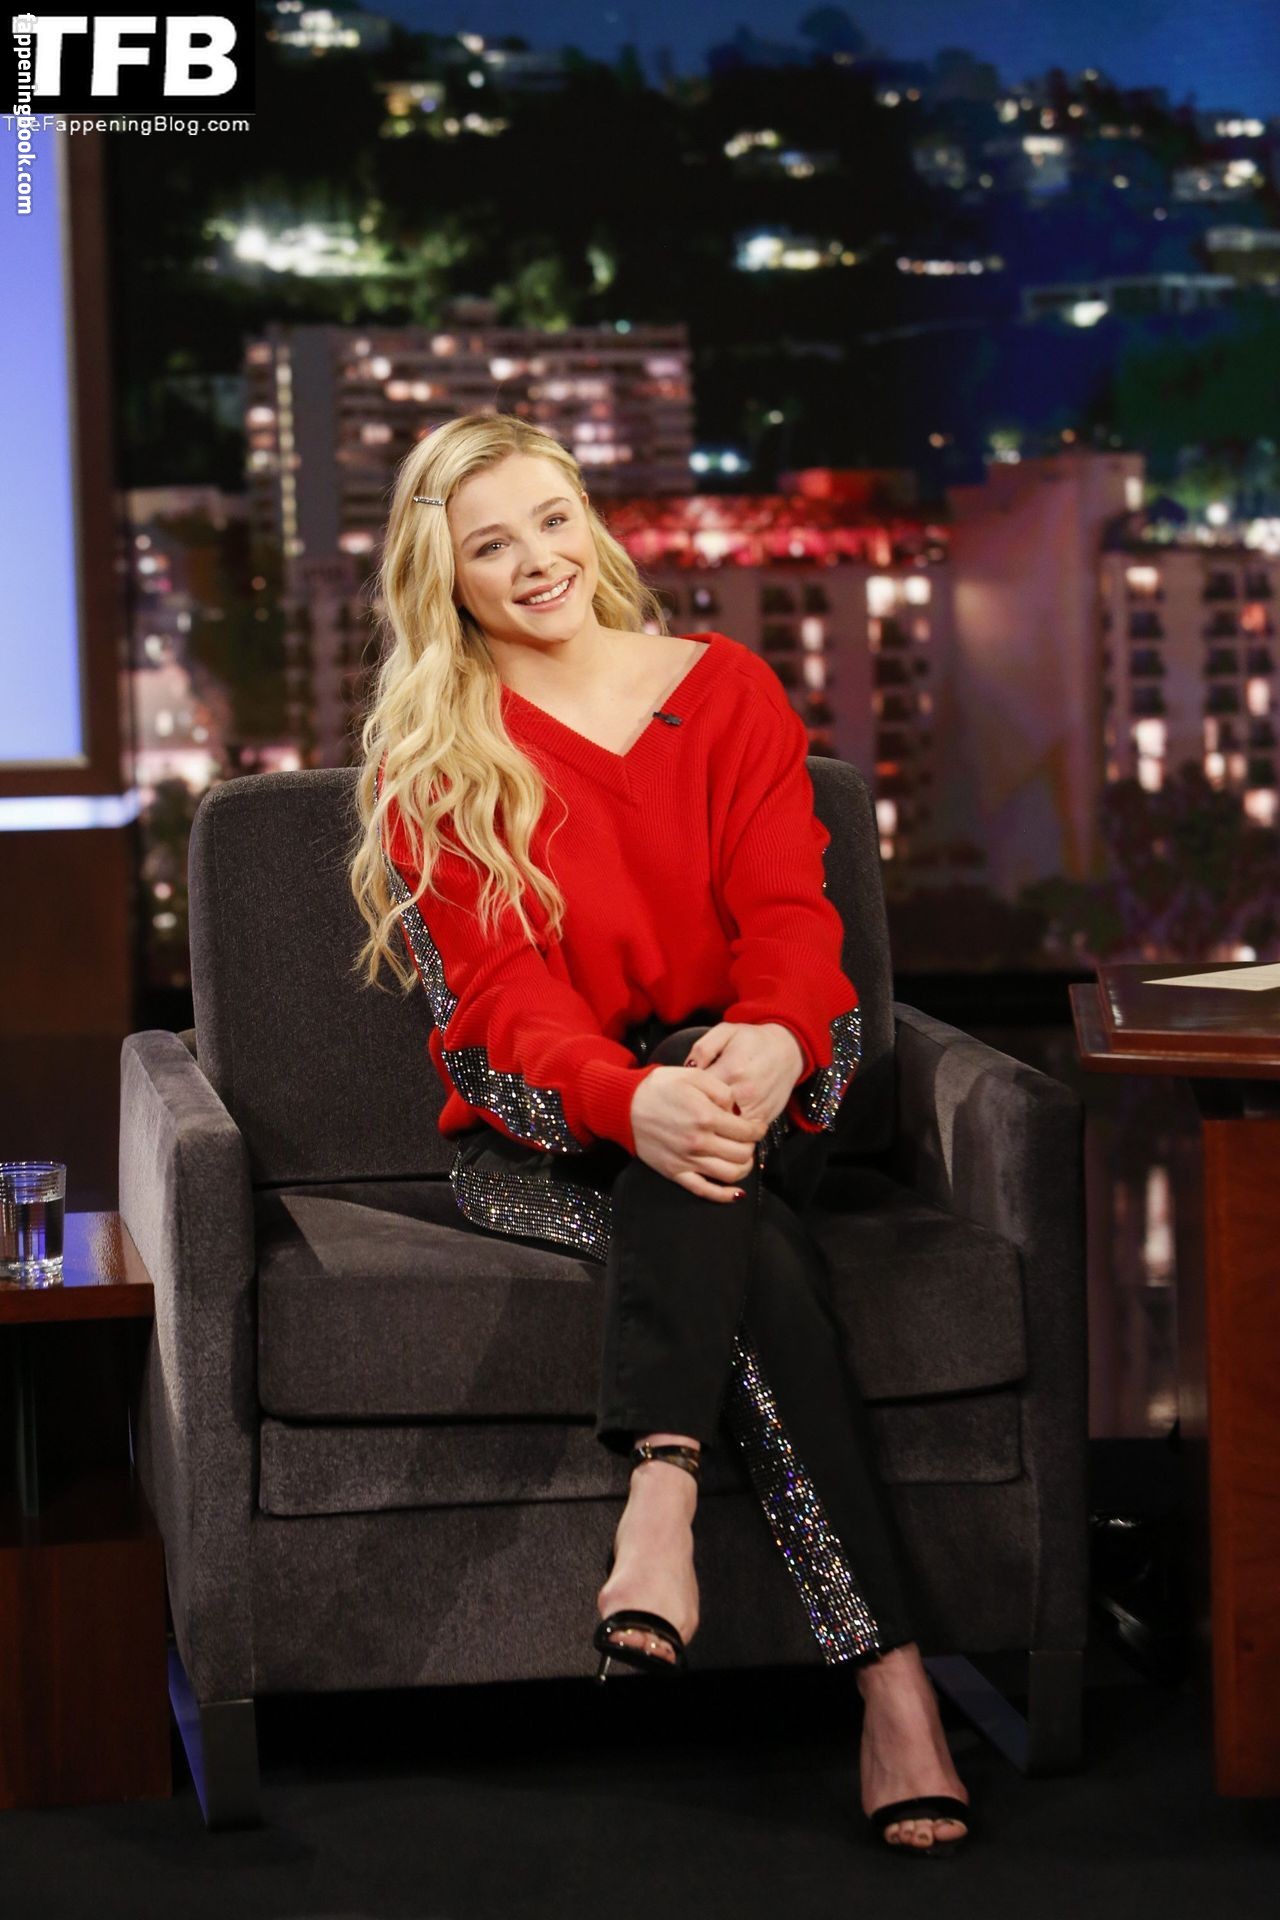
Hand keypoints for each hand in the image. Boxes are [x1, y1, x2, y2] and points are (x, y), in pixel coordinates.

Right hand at [630, 1059, 761, 1202]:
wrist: (623, 1105)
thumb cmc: (658, 1087)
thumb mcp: (693, 1076)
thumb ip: (721, 1090)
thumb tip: (736, 1109)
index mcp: (705, 1117)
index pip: (746, 1131)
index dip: (758, 1129)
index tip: (757, 1126)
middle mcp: (699, 1142)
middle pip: (742, 1154)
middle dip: (751, 1147)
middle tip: (748, 1140)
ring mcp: (687, 1160)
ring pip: (729, 1175)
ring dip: (743, 1168)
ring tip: (742, 1158)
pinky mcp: (675, 1172)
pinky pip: (704, 1190)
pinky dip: (724, 1195)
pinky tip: (736, 1192)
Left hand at [684, 1021, 804, 1137]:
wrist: (788, 1050)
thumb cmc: (753, 1040)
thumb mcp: (726, 1031)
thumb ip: (703, 1048)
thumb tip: (686, 1069)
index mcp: (730, 1068)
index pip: (698, 1090)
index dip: (686, 1094)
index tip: (682, 1092)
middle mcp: (744, 1091)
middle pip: (709, 1112)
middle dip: (696, 1112)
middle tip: (689, 1108)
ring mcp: (755, 1107)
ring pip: (725, 1127)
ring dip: (712, 1125)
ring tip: (703, 1117)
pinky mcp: (764, 1118)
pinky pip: (741, 1134)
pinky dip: (729, 1132)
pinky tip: (721, 1123)